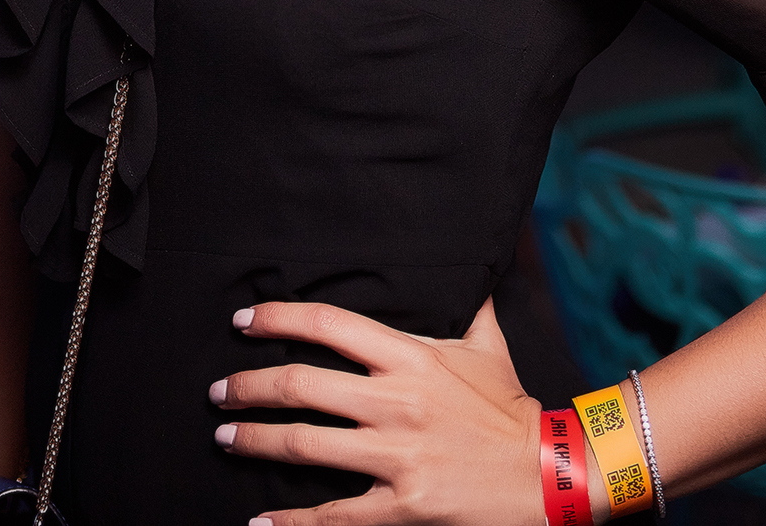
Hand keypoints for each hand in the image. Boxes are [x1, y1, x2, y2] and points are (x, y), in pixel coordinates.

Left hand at [209, 296, 546, 525]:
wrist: (546, 473)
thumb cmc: (510, 406)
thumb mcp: (487, 344)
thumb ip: (466, 303)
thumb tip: (463, 265)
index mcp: (411, 355)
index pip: (330, 324)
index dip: (280, 317)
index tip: (243, 321)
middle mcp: (397, 400)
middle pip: (303, 384)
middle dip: (250, 387)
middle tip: (218, 392)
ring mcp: (397, 454)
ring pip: (306, 444)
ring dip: (257, 441)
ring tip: (225, 439)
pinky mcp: (402, 504)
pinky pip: (333, 515)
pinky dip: (290, 522)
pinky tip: (259, 523)